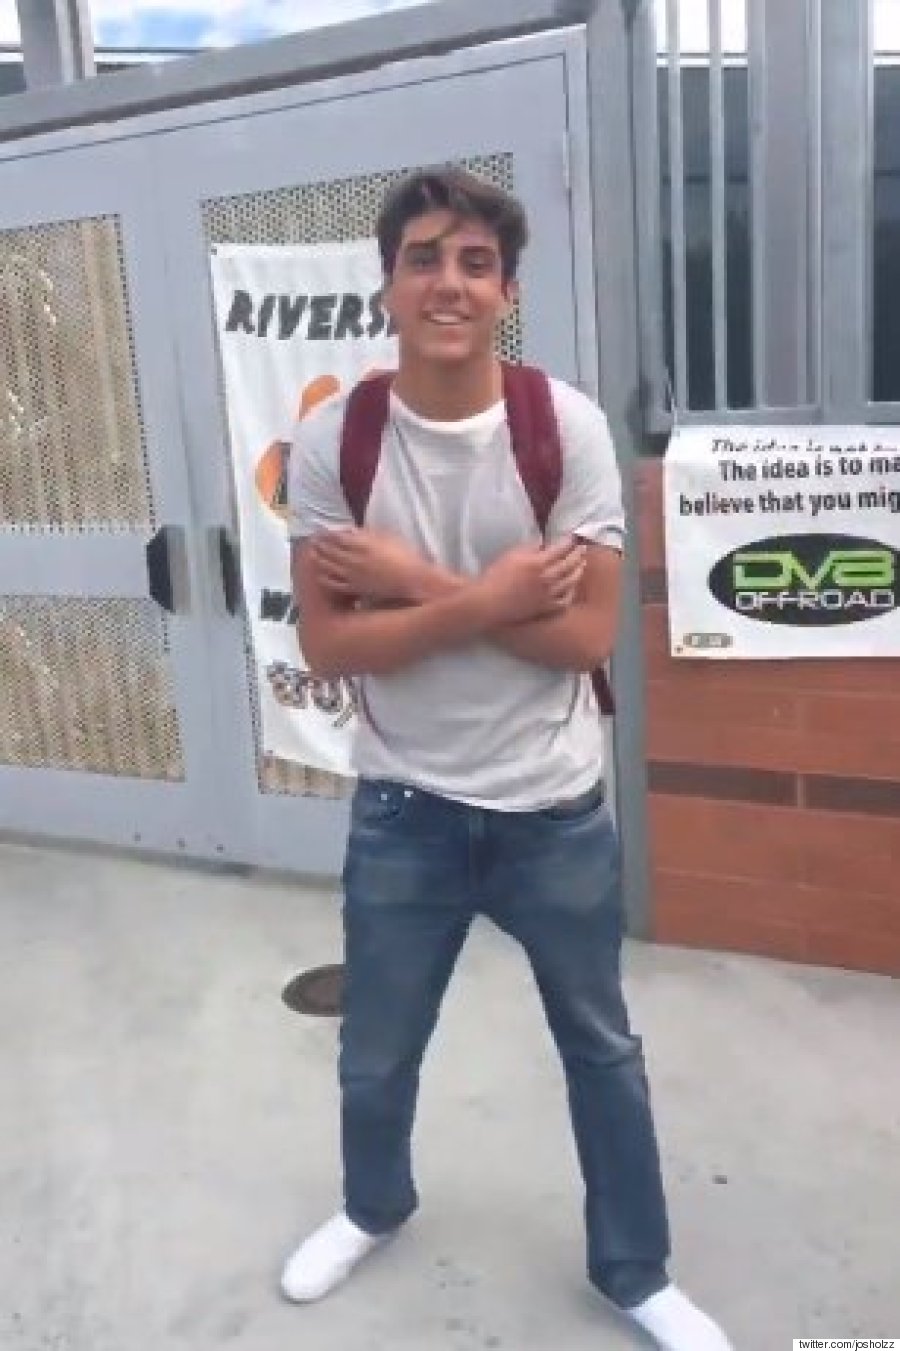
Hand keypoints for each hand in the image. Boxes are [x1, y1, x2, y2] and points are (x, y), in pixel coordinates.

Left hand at [311, 528, 427, 602]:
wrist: (412, 580)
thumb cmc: (405, 556)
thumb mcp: (388, 537)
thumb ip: (368, 533)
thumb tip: (351, 531)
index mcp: (362, 544)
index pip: (337, 537)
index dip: (327, 533)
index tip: (320, 530)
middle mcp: (354, 559)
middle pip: (330, 551)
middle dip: (319, 545)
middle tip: (312, 541)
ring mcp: (353, 575)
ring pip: (329, 566)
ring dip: (319, 559)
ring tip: (312, 555)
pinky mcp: (356, 589)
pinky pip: (335, 584)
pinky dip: (325, 579)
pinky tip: (320, 575)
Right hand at [476, 539, 586, 626]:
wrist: (489, 602)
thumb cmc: (496, 577)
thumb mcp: (511, 555)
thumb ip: (530, 548)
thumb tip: (544, 544)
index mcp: (537, 562)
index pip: (560, 549)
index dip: (568, 542)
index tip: (572, 538)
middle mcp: (546, 578)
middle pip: (569, 564)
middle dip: (577, 554)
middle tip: (582, 549)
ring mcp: (547, 595)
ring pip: (571, 582)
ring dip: (578, 571)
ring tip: (581, 565)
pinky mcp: (544, 608)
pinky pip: (564, 601)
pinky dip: (571, 593)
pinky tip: (572, 588)